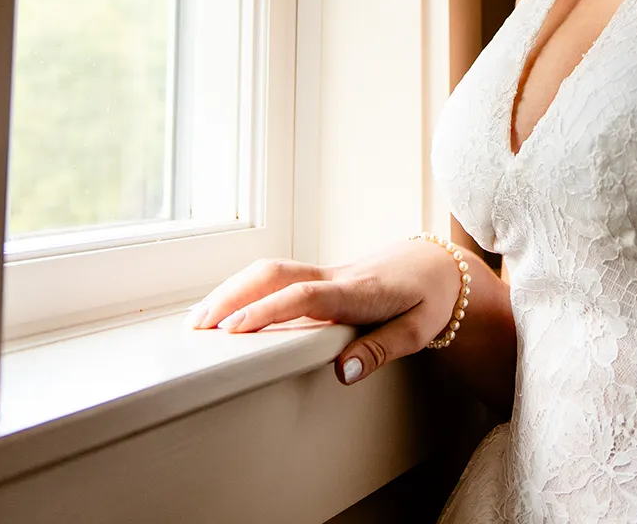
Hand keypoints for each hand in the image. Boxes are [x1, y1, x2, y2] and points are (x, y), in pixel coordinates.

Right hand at [188, 238, 465, 385]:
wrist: (440, 265)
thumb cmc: (430, 299)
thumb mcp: (418, 330)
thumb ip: (380, 351)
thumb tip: (341, 372)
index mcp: (359, 292)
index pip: (303, 296)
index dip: (266, 311)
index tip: (232, 328)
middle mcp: (336, 277)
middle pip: (274, 275)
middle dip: (232, 297)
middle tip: (197, 327)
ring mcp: (325, 273)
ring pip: (269, 272)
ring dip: (232, 290)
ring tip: (197, 321)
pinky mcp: (320, 276)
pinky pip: (277, 278)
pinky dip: (246, 289)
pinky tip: (226, 308)